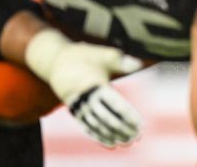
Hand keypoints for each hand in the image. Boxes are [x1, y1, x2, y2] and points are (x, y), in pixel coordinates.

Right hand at [25, 29, 143, 147]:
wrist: (56, 60)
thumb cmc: (86, 55)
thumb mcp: (104, 54)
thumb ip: (122, 61)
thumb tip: (139, 63)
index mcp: (96, 84)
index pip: (115, 104)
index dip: (128, 115)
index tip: (139, 123)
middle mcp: (86, 98)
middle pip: (107, 118)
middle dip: (123, 128)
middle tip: (137, 135)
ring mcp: (78, 106)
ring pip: (97, 125)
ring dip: (112, 134)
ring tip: (127, 141)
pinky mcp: (73, 110)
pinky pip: (86, 126)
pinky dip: (98, 136)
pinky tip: (110, 142)